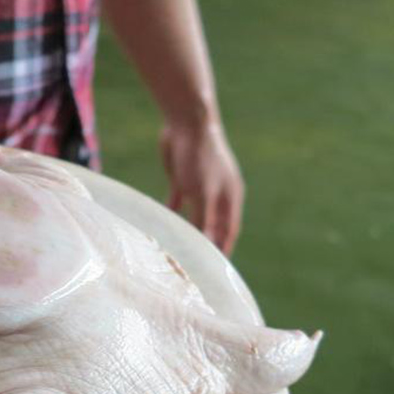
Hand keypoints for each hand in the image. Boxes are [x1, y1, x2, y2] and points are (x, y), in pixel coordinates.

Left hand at [161, 120, 244, 255]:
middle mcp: (217, 195)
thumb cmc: (201, 158)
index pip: (228, 231)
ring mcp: (201, 187)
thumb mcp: (203, 193)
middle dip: (205, 244)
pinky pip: (178, 201)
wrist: (186, 122)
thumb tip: (207, 246)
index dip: (223, 250)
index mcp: (230, 198)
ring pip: (195, 215)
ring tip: (177, 249)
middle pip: (212, 226)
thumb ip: (204, 220)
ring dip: (187, 231)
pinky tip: (163, 225)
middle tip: (193, 265)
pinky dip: (172, 213)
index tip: (216, 271)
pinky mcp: (183, 179)